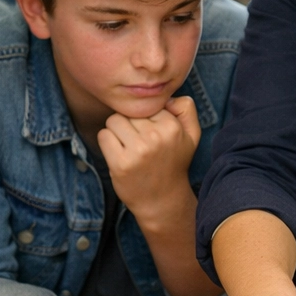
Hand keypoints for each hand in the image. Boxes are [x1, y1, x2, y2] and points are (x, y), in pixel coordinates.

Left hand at [98, 96, 200, 230]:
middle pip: (128, 112)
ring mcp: (137, 151)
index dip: (147, 117)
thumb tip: (165, 96)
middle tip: (141, 144)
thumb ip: (186, 108)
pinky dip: (108, 144)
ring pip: (114, 121)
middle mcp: (156, 137)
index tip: (153, 133)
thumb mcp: (192, 134)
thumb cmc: (174, 162)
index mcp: (172, 127)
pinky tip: (120, 155)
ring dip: (117, 132)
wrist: (162, 200)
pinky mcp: (120, 163)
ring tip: (130, 148)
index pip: (147, 105)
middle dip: (131, 124)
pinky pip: (103, 136)